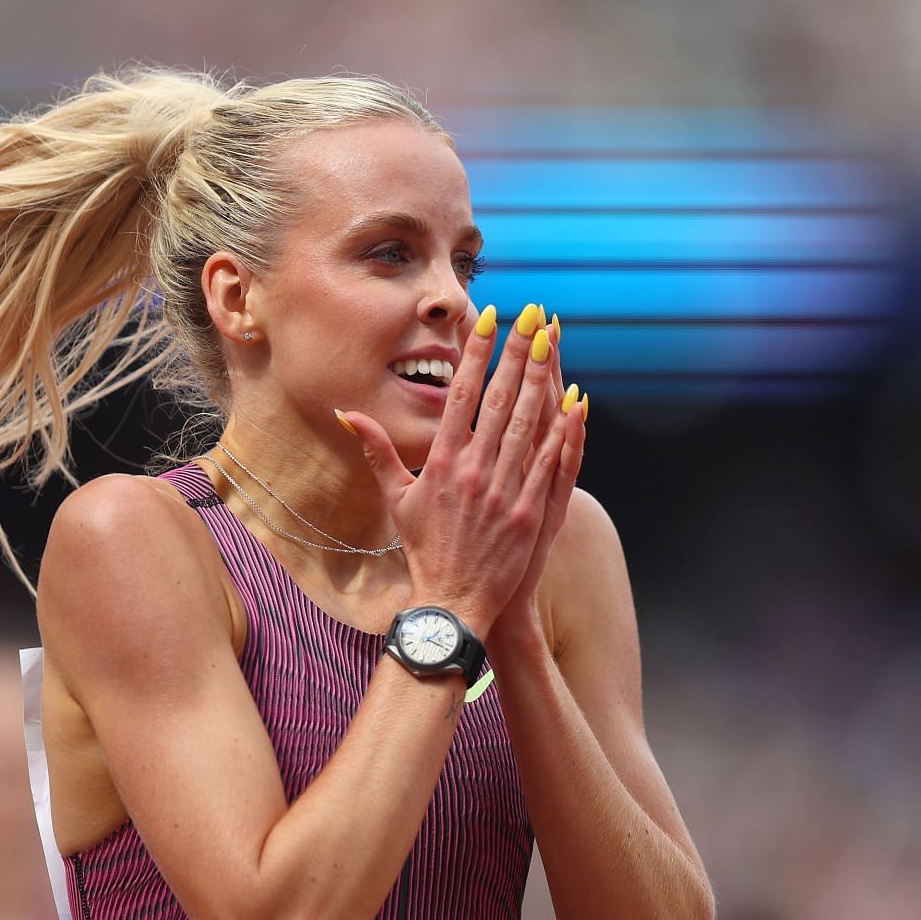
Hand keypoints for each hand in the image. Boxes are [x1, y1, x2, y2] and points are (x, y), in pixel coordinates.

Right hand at [339, 303, 578, 636]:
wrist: (450, 603)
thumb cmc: (423, 550)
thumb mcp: (395, 498)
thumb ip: (376, 450)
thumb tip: (345, 413)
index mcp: (440, 461)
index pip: (460, 394)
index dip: (476, 354)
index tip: (489, 320)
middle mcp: (472, 470)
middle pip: (499, 399)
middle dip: (516, 354)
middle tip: (532, 317)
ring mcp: (502, 490)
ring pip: (528, 424)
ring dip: (542, 380)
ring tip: (553, 344)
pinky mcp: (528, 512)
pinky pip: (549, 462)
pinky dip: (564, 431)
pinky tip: (575, 402)